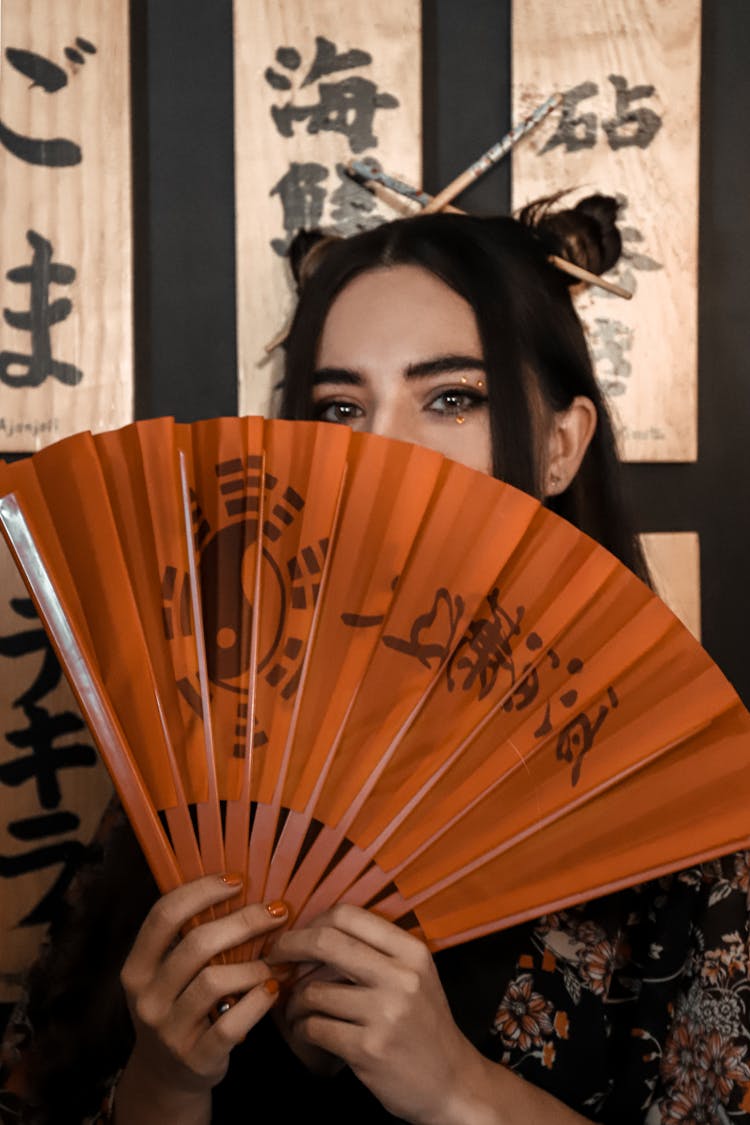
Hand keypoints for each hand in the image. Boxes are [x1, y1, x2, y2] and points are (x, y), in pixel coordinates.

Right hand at [116, 874, 287, 1119]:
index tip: (238, 880)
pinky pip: (232, 1023)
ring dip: (255, 965)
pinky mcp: (195, 1058)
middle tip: (277, 911)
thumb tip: (242, 886)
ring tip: (276, 960)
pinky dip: (258, 1002)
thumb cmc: (179, 1006)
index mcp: (137, 967)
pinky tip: (272, 989)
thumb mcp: (169, 974)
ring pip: (215, 981)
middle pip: (197, 944)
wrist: (167, 1077)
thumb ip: (191, 937)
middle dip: (244, 921)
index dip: (202, 891)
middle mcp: (146, 998)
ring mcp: (168, 1031)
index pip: (164, 915)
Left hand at [267, 904, 479, 1124]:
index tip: (297, 935)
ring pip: (313, 990)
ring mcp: (385, 1013)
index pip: (348, 915)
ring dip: (294, 1001)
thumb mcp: (414, 976)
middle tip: (273, 958)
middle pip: (326, 942)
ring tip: (296, 1009)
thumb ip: (375, 951)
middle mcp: (401, 977)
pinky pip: (314, 1027)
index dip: (312, 921)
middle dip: (289, 947)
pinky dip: (303, 1029)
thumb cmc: (424, 1026)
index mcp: (411, 951)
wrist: (453, 1085)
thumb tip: (315, 931)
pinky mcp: (368, 1049)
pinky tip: (308, 1032)